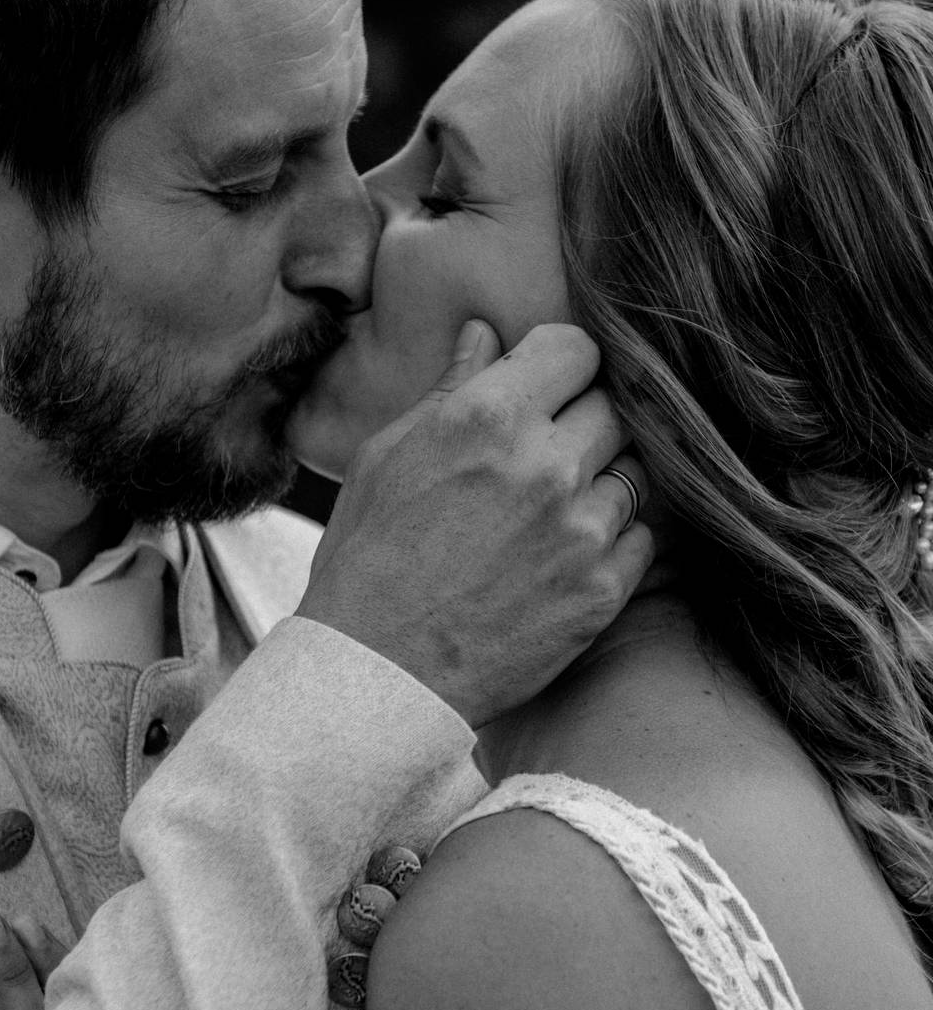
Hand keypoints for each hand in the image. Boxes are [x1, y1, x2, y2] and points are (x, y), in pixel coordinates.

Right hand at [297, 320, 651, 727]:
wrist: (376, 675)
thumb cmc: (367, 559)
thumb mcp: (387, 457)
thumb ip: (449, 390)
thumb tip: (485, 335)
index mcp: (486, 419)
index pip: (577, 348)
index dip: (561, 363)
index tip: (548, 384)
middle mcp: (545, 466)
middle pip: (614, 406)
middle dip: (585, 419)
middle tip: (550, 449)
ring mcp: (581, 532)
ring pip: (634, 470)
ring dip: (603, 479)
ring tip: (555, 507)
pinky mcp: (602, 592)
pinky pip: (643, 537)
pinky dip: (615, 538)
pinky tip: (568, 553)